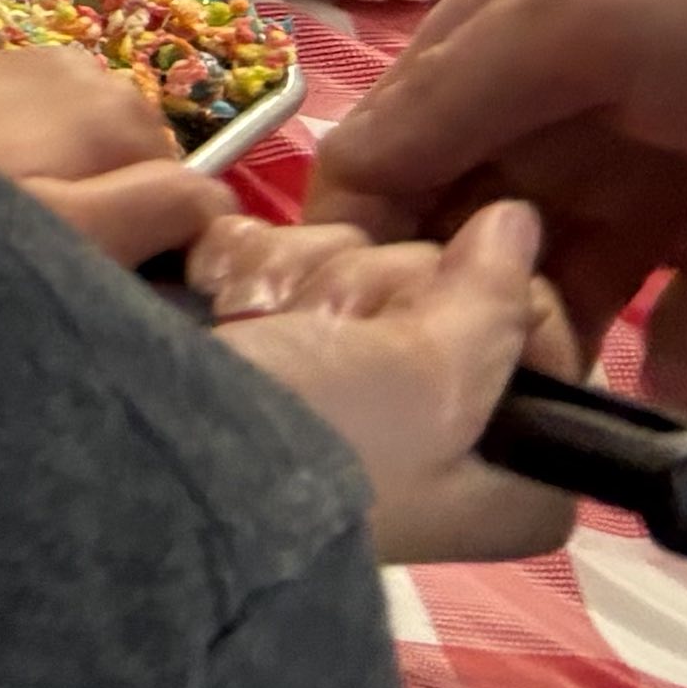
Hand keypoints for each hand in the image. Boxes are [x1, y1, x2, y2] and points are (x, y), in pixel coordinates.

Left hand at [0, 43, 229, 272]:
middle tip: (49, 250)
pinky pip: (52, 133)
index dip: (158, 251)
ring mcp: (51, 64)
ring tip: (12, 222)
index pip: (192, 200)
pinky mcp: (4, 68)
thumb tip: (222, 206)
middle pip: (143, 173)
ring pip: (98, 155)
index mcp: (132, 113)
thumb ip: (162, 212)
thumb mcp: (74, 230)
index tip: (103, 276)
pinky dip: (35, 164)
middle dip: (112, 215)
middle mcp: (103, 74)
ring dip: (71, 191)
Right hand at [197, 203, 577, 560]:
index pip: (538, 323)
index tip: (436, 340)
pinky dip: (250, 269)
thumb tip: (521, 219)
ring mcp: (343, 376)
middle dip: (379, 292)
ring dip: (304, 279)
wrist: (149, 461)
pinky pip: (280, 253)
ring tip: (266, 332)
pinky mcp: (264, 337)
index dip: (490, 308)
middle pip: (442, 281)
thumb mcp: (429, 381)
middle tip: (334, 343)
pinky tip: (232, 308)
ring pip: (355, 257)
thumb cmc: (317, 441)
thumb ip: (491, 300)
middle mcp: (439, 425)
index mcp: (509, 468)